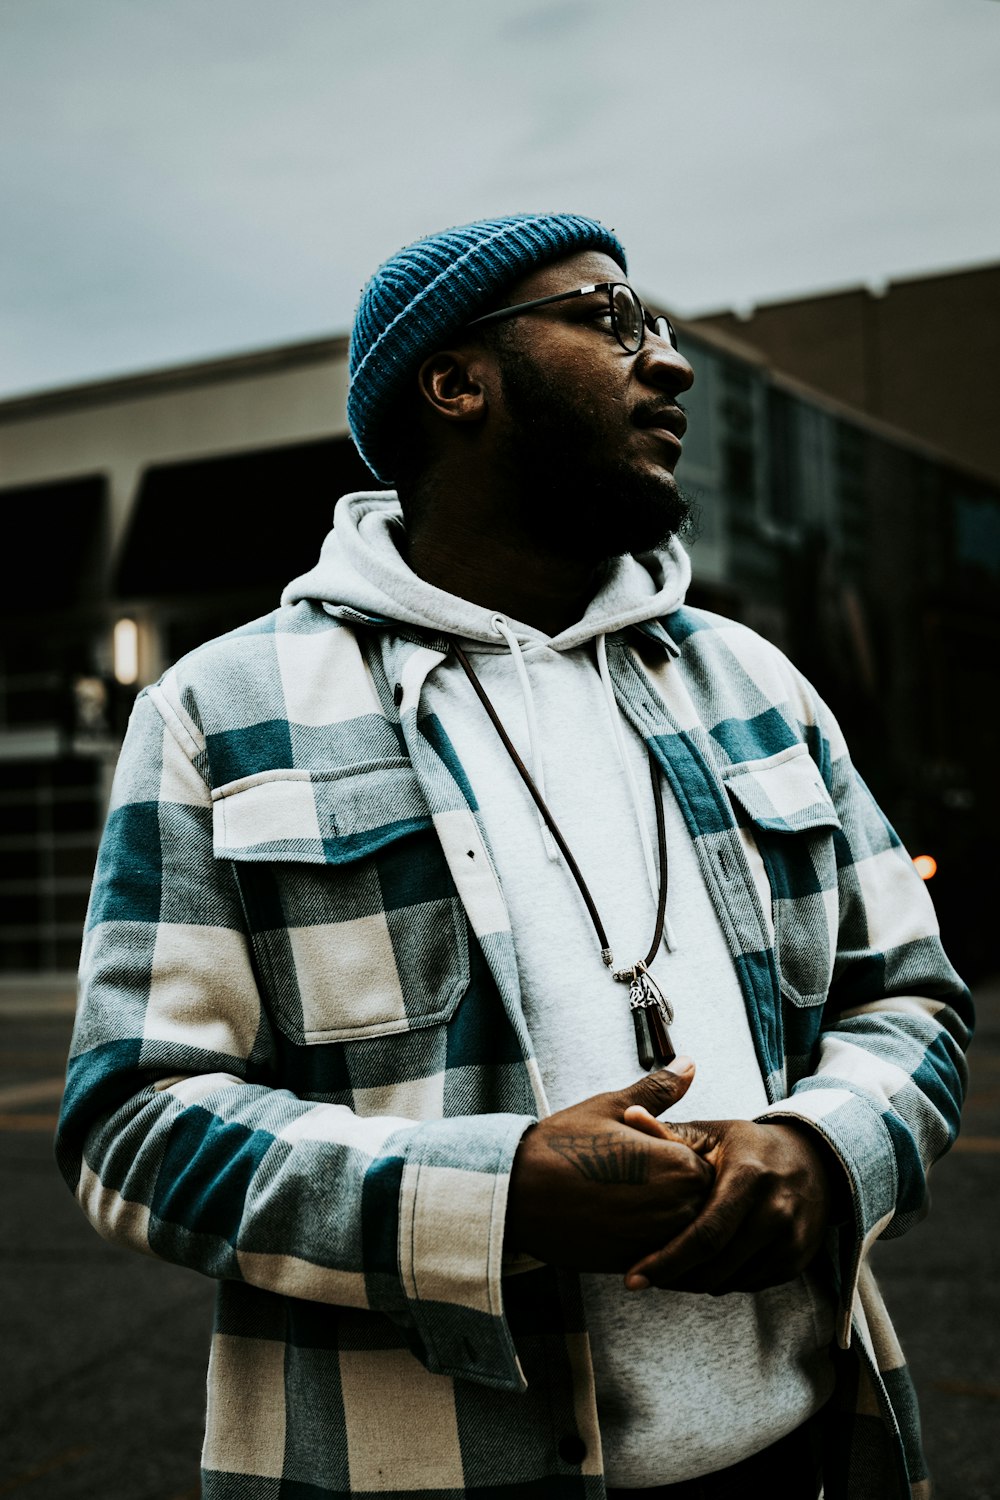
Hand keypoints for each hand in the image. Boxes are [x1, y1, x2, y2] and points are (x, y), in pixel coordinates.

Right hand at [505, 1057, 713, 1272]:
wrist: (515, 1194)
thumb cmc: (561, 1145)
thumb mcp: (610, 1107)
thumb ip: (659, 1090)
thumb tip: (690, 1063)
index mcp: (676, 1165)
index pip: (703, 1162)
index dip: (675, 1153)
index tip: (643, 1148)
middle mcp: (675, 1208)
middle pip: (697, 1197)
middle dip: (674, 1185)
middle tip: (631, 1171)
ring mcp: (656, 1240)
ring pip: (681, 1227)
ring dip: (663, 1213)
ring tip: (623, 1195)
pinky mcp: (636, 1263)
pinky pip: (659, 1252)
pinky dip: (647, 1237)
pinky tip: (616, 1218)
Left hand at [621, 1111, 841, 1293]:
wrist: (813, 1161)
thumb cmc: (749, 1147)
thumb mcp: (712, 1134)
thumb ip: (668, 1133)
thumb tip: (628, 1115)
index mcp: (749, 1177)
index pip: (704, 1234)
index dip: (667, 1261)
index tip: (633, 1277)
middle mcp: (776, 1211)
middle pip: (715, 1267)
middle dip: (674, 1278)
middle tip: (644, 1278)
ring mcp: (791, 1240)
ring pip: (730, 1282)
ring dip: (695, 1283)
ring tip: (668, 1271)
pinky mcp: (797, 1261)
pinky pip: (749, 1285)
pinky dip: (722, 1282)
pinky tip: (702, 1268)